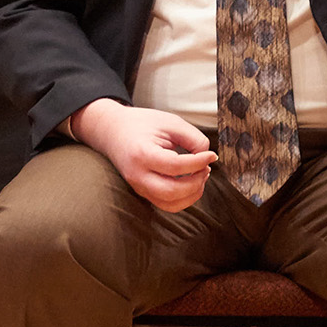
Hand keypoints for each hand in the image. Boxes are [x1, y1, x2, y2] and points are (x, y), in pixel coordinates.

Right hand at [69, 99, 216, 213]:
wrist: (113, 132)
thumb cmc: (143, 124)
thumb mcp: (170, 122)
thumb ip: (192, 138)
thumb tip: (207, 157)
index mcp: (142, 154)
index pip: (175, 166)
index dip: (198, 162)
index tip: (212, 155)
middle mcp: (138, 175)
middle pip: (172, 192)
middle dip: (196, 183)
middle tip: (206, 167)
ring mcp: (139, 187)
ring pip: (170, 204)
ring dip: (192, 194)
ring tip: (201, 175)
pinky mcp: (143, 193)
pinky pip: (167, 204)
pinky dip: (184, 198)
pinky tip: (192, 182)